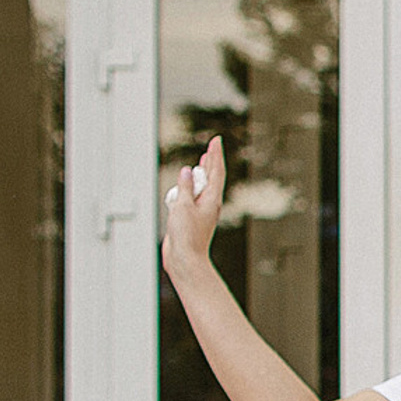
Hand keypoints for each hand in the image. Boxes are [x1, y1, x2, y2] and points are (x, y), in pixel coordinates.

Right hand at [161, 134, 225, 272]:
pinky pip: (193, 197)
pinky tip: (188, 184)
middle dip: (211, 161)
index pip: (215, 172)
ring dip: (203, 172)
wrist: (185, 259)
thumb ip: (185, 187)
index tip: (216, 141)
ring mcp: (201, 211)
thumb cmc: (186, 235)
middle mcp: (209, 204)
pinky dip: (191, 186)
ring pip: (203, 187)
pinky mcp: (192, 218)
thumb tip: (187, 171)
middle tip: (212, 146)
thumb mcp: (183, 206)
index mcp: (211, 199)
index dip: (215, 155)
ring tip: (204, 161)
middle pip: (212, 177)